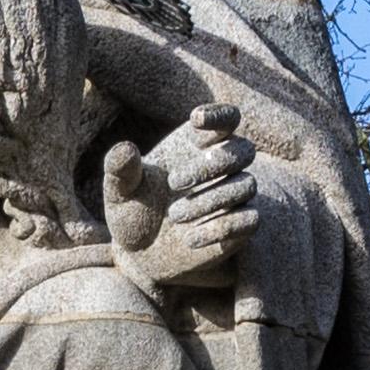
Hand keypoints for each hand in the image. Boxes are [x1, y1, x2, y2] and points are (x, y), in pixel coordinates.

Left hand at [100, 106, 256, 303]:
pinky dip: (221, 228)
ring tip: (173, 216)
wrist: (140, 255)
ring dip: (211, 200)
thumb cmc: (134, 211)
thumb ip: (120, 170)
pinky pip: (249, 220)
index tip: (195, 119)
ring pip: (246, 185)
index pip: (227, 119)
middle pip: (243, 150)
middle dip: (211, 164)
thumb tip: (125, 150)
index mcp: (199, 146)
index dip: (219, 115)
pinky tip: (189, 239)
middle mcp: (223, 168)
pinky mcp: (239, 227)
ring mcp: (234, 197)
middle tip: (173, 182)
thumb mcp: (120, 192)